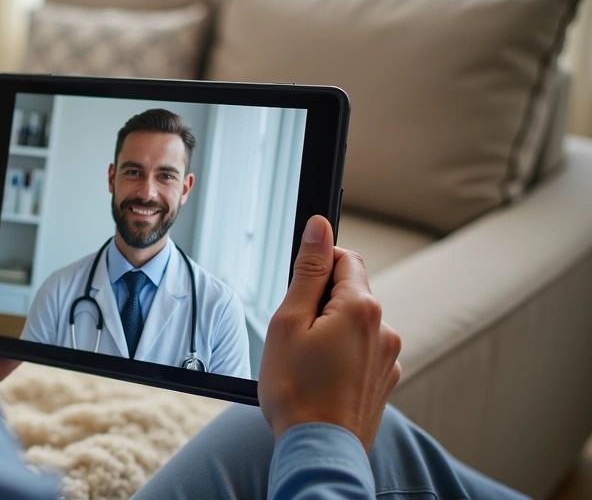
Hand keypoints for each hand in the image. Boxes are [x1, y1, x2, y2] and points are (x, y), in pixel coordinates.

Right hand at [258, 215, 401, 450]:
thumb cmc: (295, 390)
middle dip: (320, 302)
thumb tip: (319, 227)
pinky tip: (320, 379)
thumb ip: (307, 271)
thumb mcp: (288, 321)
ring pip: (355, 324)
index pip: (345, 257)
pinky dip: (342, 357)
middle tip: (293, 332)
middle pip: (350, 292)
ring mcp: (388, 358)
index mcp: (360, 307)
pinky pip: (362, 353)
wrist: (319, 451)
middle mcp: (384, 329)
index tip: (297, 285)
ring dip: (331, 331)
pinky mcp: (385, 381)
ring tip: (305, 362)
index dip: (317, 262)